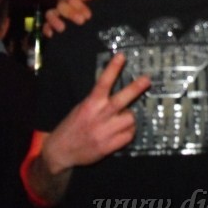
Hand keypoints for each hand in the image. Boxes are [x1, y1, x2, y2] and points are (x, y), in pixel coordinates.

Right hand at [41, 52, 149, 174]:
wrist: (60, 151)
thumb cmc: (73, 126)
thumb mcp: (82, 108)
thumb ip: (98, 100)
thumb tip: (117, 90)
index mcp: (90, 104)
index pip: (103, 82)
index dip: (113, 68)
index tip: (121, 56)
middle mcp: (98, 116)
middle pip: (121, 100)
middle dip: (135, 88)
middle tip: (147, 79)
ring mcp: (104, 132)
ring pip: (130, 119)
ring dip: (130, 117)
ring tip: (123, 119)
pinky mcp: (108, 146)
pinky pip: (129, 135)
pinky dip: (128, 132)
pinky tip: (121, 132)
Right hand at [43, 0, 105, 36]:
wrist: (103, 29)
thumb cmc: (101, 11)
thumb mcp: (102, 1)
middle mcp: (65, 4)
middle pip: (62, 3)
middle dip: (72, 11)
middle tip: (83, 20)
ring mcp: (58, 15)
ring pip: (51, 13)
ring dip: (56, 19)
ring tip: (63, 28)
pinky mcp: (53, 26)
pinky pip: (46, 26)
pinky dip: (48, 29)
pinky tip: (52, 34)